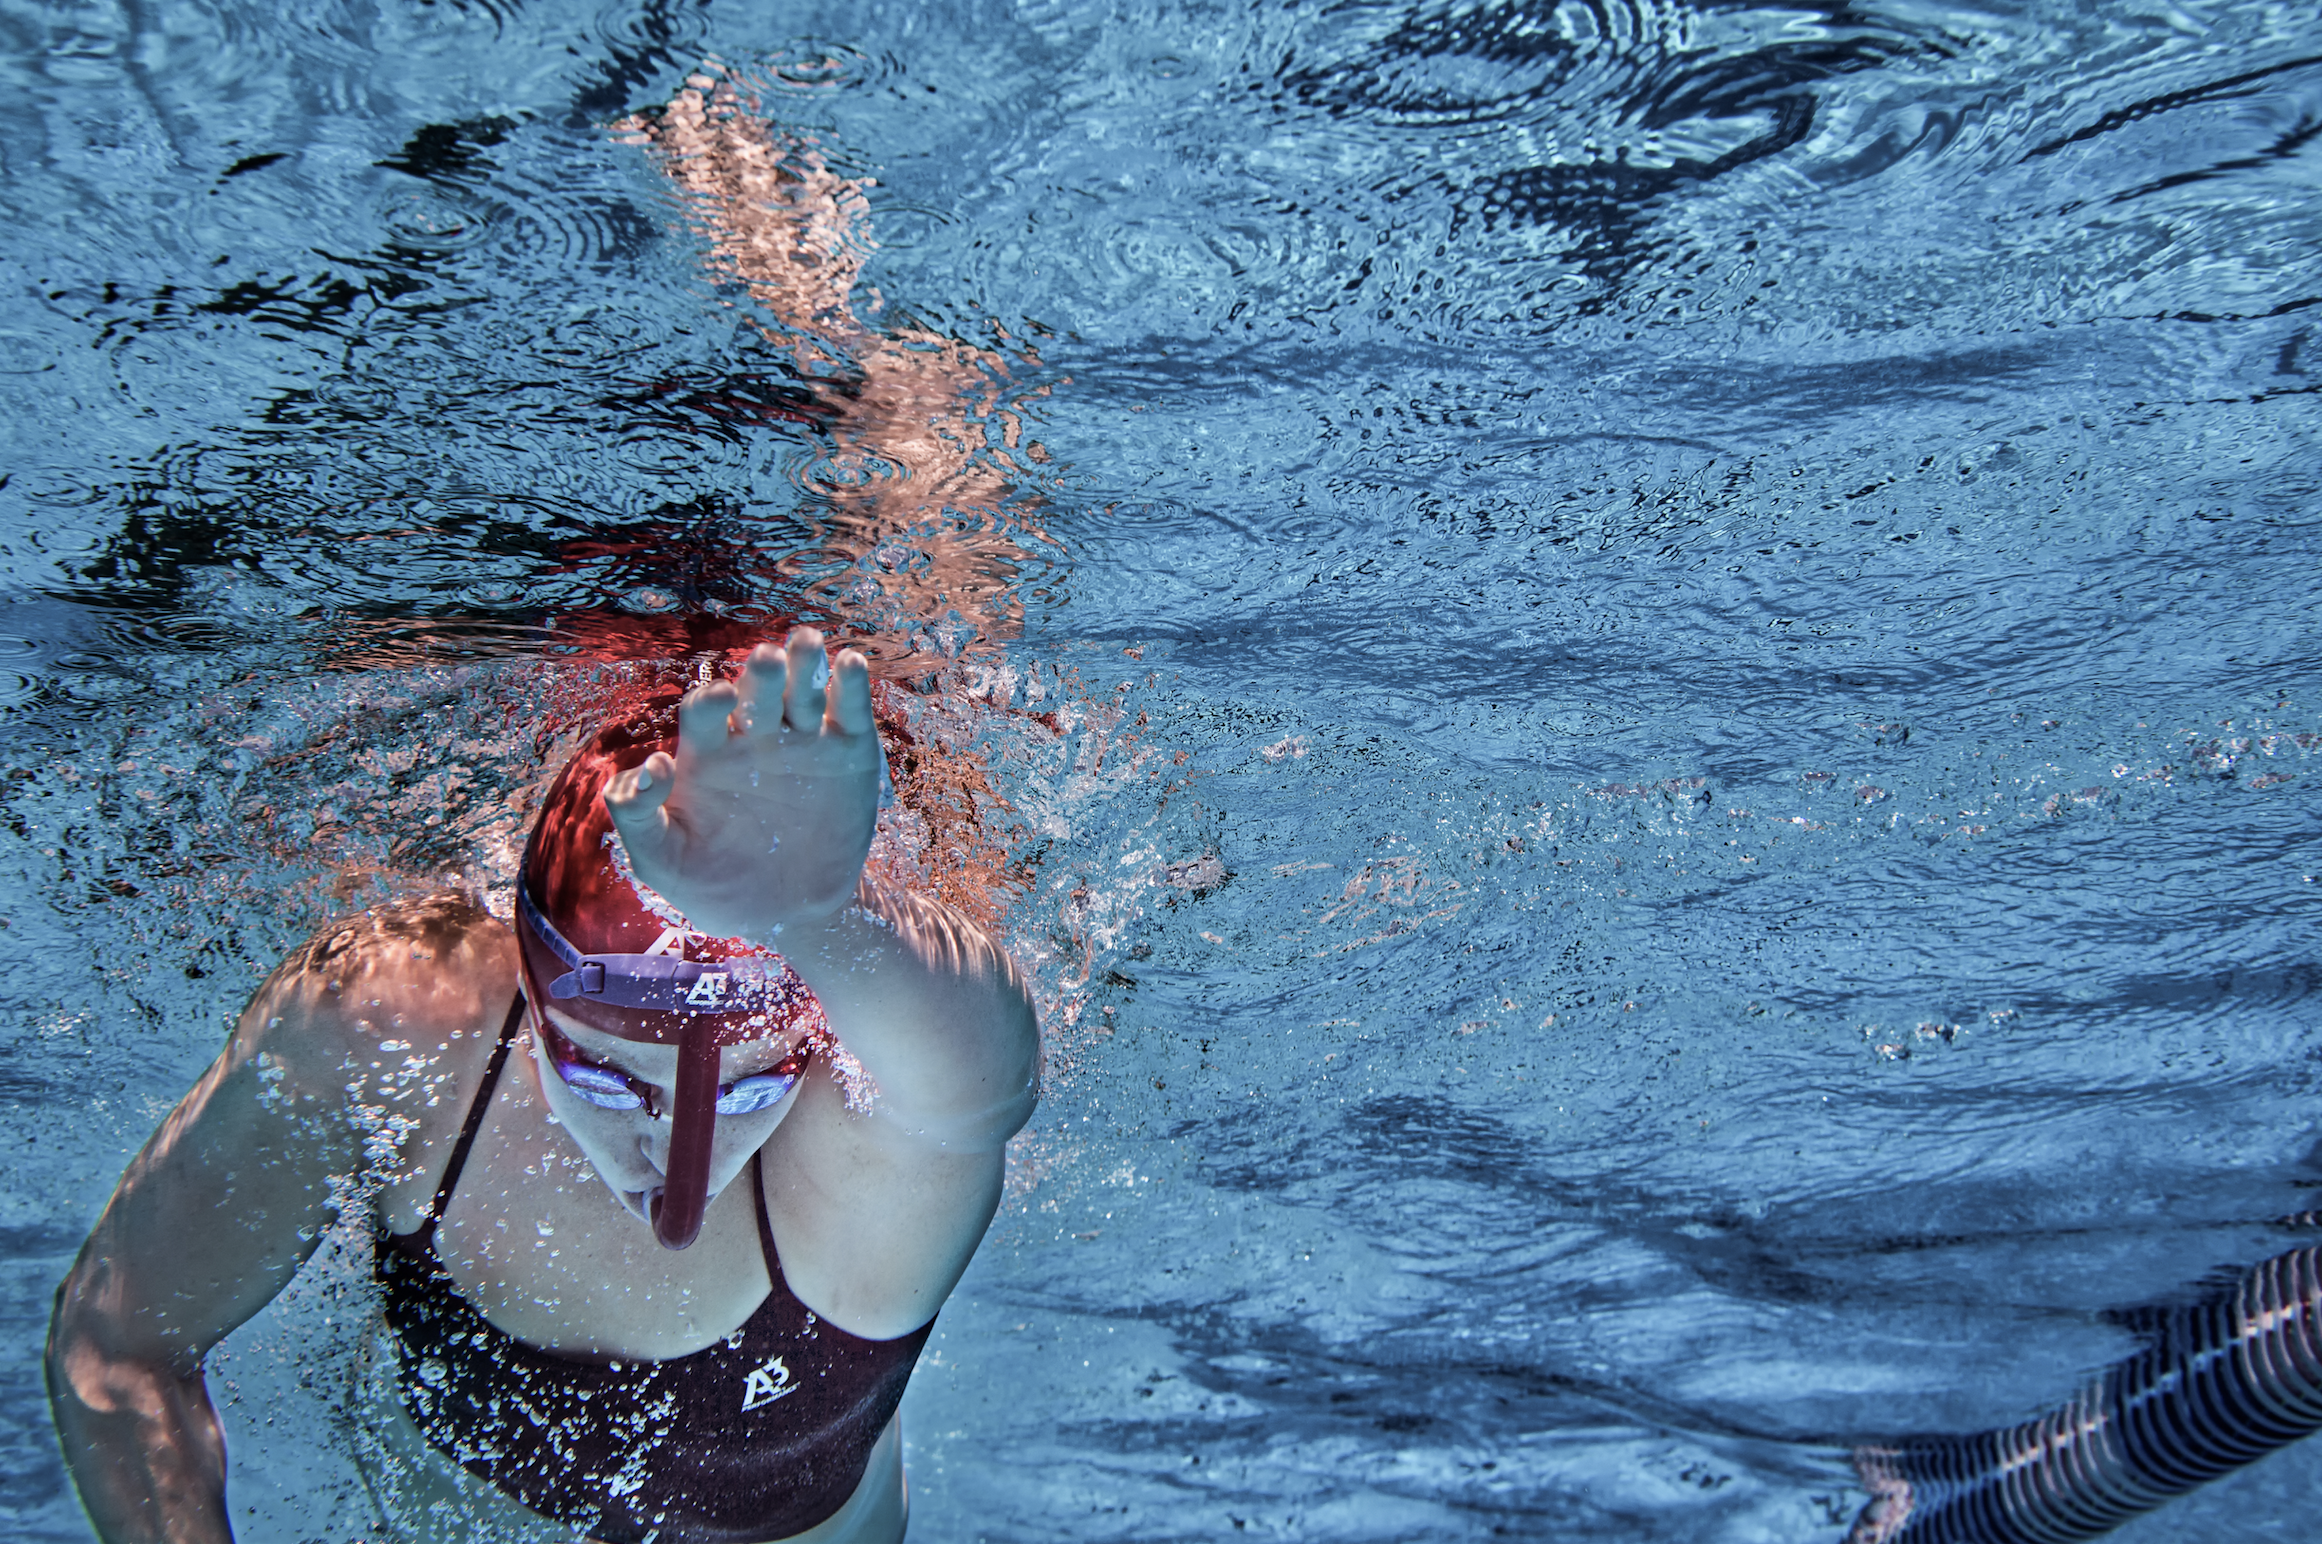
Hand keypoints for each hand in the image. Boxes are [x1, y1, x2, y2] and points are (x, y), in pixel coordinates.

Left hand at [604, 628, 880, 940]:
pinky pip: (849, 709)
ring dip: (804, 662)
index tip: (718, 701)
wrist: (788, 914)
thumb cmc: (713, 885)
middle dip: (760, 671)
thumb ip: (637, 816)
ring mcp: (804, 741)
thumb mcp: (661, 860)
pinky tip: (847, 664)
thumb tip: (649, 766)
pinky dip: (850, 684)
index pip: (705, 710)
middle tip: (766, 658)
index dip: (710, 701)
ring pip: (803, 688)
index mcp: (707, 752)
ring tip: (806, 643)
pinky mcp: (848, 752)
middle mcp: (755, 736)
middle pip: (757, 687)